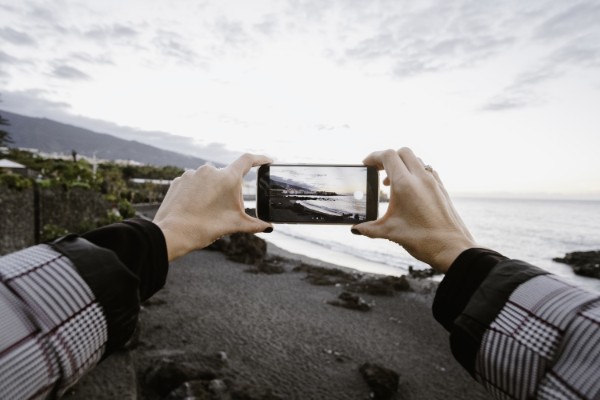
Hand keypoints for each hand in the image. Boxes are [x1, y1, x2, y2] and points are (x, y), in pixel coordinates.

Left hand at [153, 154, 272, 261]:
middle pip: (226, 176)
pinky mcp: (178, 181)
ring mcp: (192, 174)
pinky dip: (196, 194)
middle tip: (226, 210)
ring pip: (208, 180)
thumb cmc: (205, 227)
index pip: (248, 160)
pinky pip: (193, 184)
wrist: (172, 233)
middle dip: (229, 190)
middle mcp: (210, 170)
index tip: (267, 161)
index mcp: (227, 178)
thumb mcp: (234, 225)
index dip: (260, 159)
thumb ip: (254, 224)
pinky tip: (194, 209)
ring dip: (211, 192)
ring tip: (206, 212)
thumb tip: (269, 227)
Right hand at [353, 148, 476, 272]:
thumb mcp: (390, 233)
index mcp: (405, 184)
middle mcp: (421, 178)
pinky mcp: (442, 189)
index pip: (388, 156)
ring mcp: (433, 182)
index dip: (374, 156)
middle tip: (377, 170)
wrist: (453, 249)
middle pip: (402, 152)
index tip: (366, 164)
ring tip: (391, 182)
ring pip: (416, 160)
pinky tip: (409, 189)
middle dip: (388, 158)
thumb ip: (369, 229)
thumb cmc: (423, 240)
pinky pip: (426, 170)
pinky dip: (415, 172)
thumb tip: (356, 229)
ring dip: (402, 164)